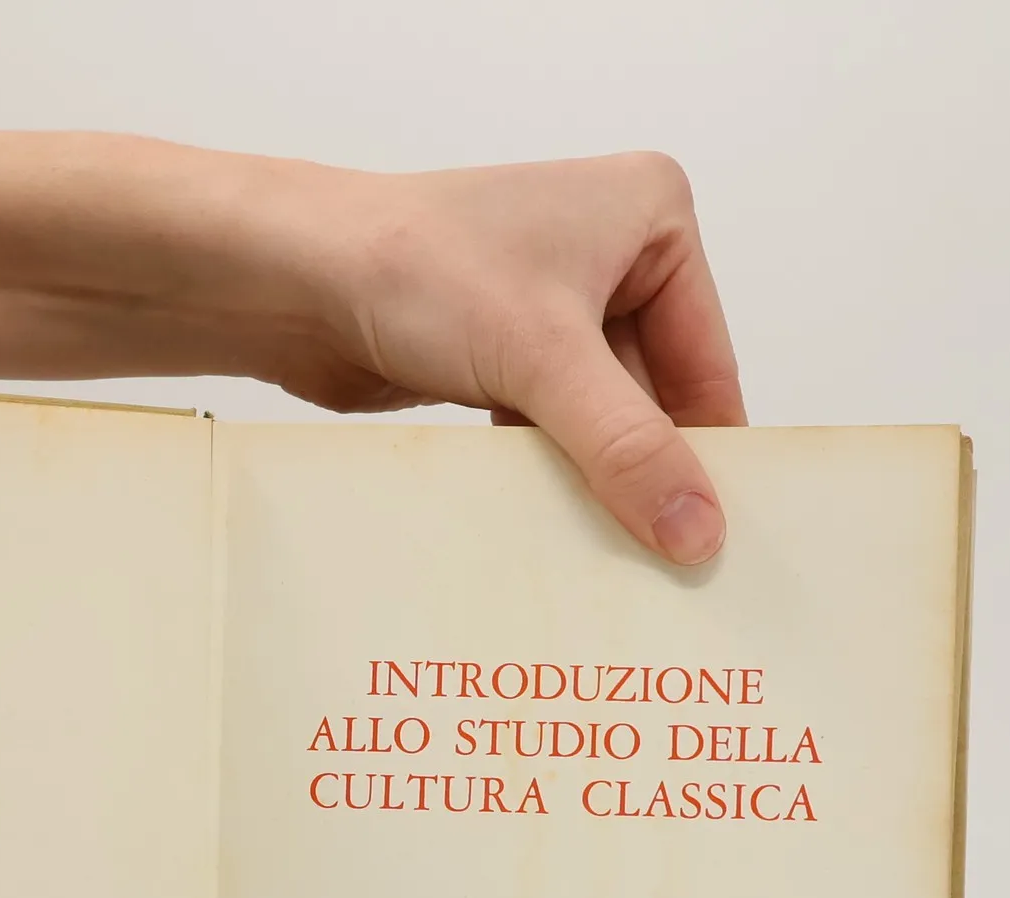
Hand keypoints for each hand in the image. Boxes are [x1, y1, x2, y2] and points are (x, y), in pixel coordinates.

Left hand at [261, 152, 746, 563]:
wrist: (295, 282)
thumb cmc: (416, 270)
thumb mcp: (543, 361)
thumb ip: (627, 449)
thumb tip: (698, 529)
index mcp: (653, 218)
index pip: (706, 362)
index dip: (707, 454)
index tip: (714, 538)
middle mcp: (608, 256)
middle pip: (654, 398)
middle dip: (645, 475)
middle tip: (663, 568)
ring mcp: (550, 310)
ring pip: (598, 421)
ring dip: (592, 483)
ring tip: (608, 563)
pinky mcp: (499, 355)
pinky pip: (547, 431)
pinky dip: (546, 476)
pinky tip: (548, 531)